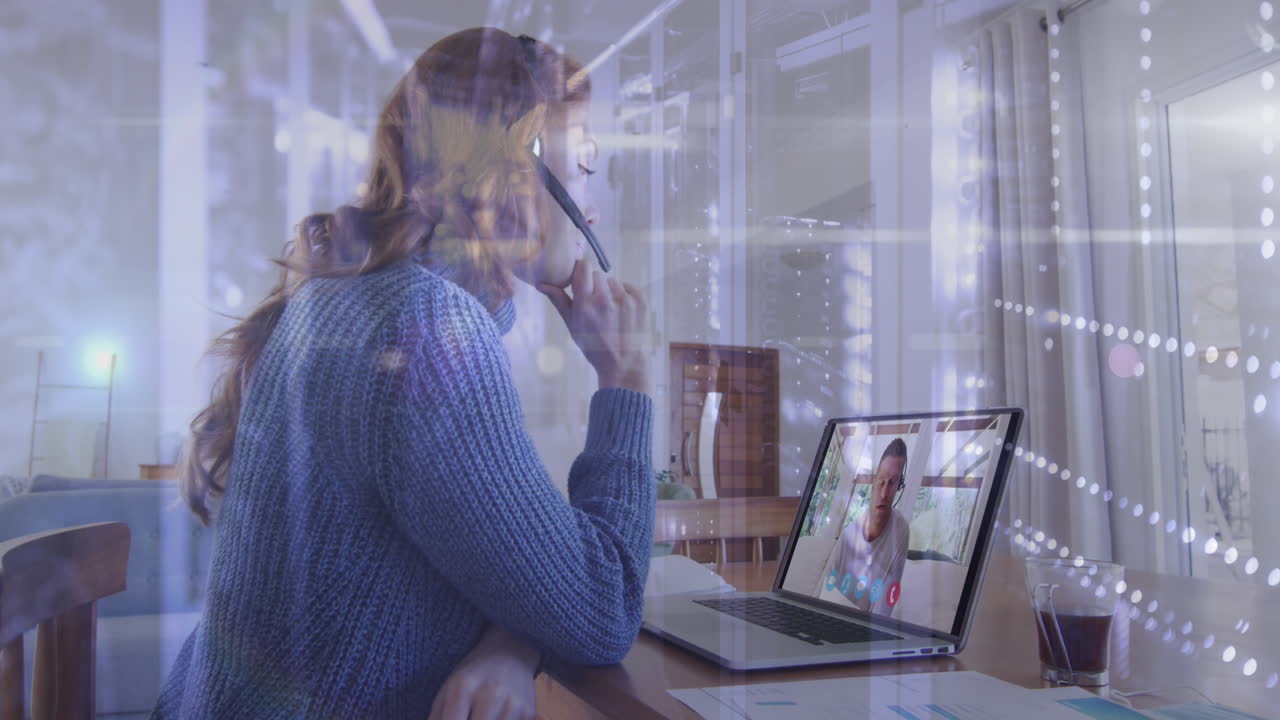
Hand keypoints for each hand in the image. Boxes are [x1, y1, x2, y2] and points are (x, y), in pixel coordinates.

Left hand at [428, 625, 539, 719]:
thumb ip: (437, 717)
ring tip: (479, 715)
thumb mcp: (448, 690)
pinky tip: (496, 717)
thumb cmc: (473, 675)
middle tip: (468, 718)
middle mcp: (490, 694)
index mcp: (463, 687)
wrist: (512, 651)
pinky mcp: (529, 713)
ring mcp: (512, 705)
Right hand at [538, 259, 651, 393]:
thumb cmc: (594, 347)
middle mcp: (605, 299)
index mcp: (585, 304)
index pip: (583, 267)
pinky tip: (623, 313)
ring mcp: (626, 299)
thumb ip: (559, 301)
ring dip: (610, 292)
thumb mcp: (573, 326)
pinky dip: (625, 296)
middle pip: (597, 274)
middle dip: (594, 285)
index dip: (581, 270)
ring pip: (613, 282)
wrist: (624, 364)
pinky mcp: (641, 301)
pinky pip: (629, 288)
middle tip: (595, 302)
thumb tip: (541, 283)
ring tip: (611, 312)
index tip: (580, 279)